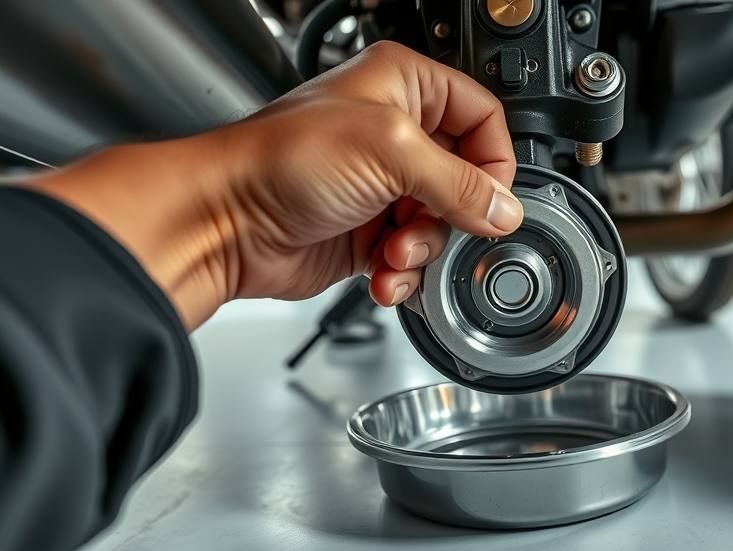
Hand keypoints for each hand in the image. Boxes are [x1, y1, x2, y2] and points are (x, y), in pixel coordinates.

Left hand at [26, 42, 521, 330]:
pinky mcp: (368, 231)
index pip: (483, 117)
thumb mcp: (388, 152)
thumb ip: (459, 182)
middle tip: (427, 224)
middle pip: (466, 179)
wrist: (222, 224)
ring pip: (441, 224)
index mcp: (404, 87)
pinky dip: (402, 272)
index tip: (488, 197)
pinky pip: (412, 256)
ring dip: (423, 249)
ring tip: (393, 252)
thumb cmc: (277, 162)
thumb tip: (503, 209)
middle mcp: (395, 134)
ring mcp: (381, 185)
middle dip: (451, 214)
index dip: (492, 160)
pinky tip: (381, 274)